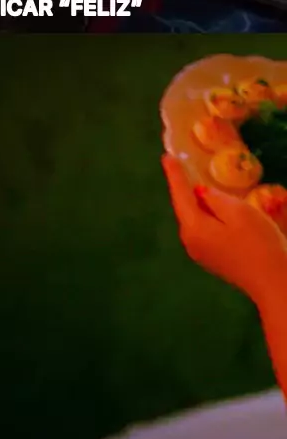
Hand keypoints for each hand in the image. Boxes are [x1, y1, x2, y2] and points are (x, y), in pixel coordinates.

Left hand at [162, 153, 286, 304]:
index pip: (180, 196)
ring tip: (197, 184)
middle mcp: (190, 242)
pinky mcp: (212, 260)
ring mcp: (200, 254)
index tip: (166, 157)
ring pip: (194, 221)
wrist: (273, 281)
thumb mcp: (238, 212)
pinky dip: (205, 216)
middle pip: (185, 209)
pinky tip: (213, 209)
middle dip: (184, 189)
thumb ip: (216, 198)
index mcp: (193, 228)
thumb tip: (201, 193)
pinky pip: (203, 231)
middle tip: (180, 167)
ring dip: (196, 203)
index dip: (174, 175)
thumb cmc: (257, 243)